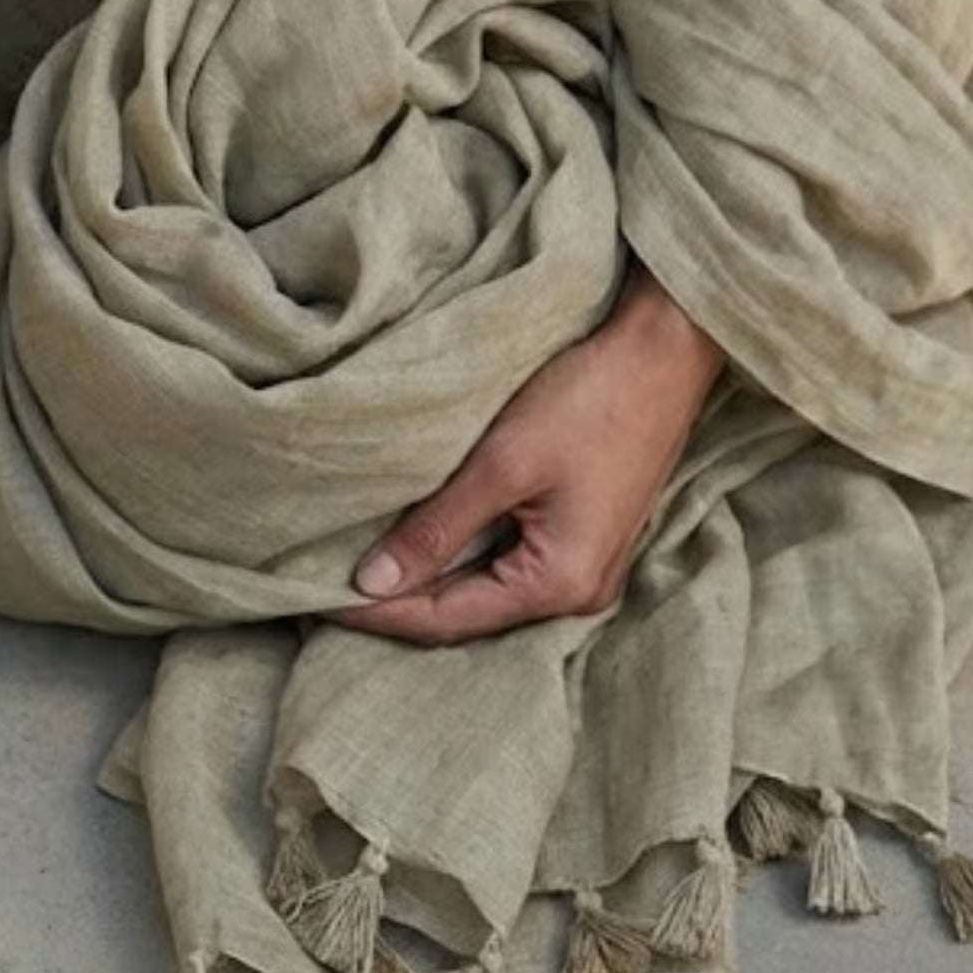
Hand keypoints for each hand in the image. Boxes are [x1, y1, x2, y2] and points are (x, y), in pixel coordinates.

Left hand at [332, 267, 724, 643]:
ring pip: (485, 591)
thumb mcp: (502, 463)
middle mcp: (576, 594)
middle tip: (319, 587)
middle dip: (396, 603)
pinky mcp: (583, 535)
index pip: (443, 618)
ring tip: (357, 566)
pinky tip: (420, 540)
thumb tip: (370, 582)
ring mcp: (584, 567)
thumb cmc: (587, 400)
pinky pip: (508, 564)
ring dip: (427, 580)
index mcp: (557, 585)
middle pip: (466, 615)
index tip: (309, 598)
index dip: (375, 612)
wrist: (662, 354)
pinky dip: (459, 556)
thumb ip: (436, 527)